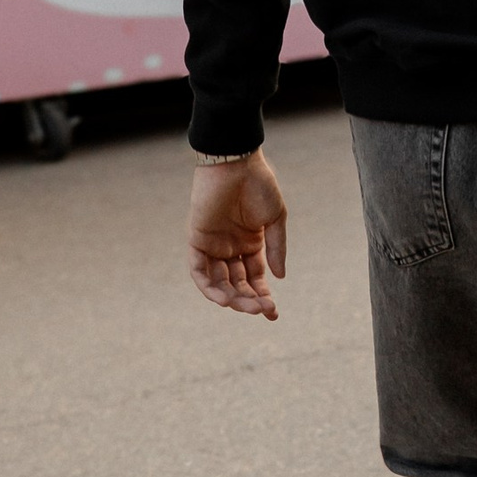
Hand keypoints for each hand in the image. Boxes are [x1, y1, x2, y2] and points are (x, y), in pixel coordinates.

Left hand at [189, 150, 287, 318]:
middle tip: (263, 310)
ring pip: (218, 282)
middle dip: (249, 300)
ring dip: (232, 297)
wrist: (236, 163)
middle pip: (237, 284)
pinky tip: (225, 297)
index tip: (273, 313)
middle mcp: (230, 248)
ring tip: (247, 306)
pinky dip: (209, 286)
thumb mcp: (275, 218)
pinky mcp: (197, 240)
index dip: (263, 296)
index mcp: (250, 243)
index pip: (255, 278)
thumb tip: (280, 277)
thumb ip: (276, 248)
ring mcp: (212, 245)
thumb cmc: (259, 185)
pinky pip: (199, 271)